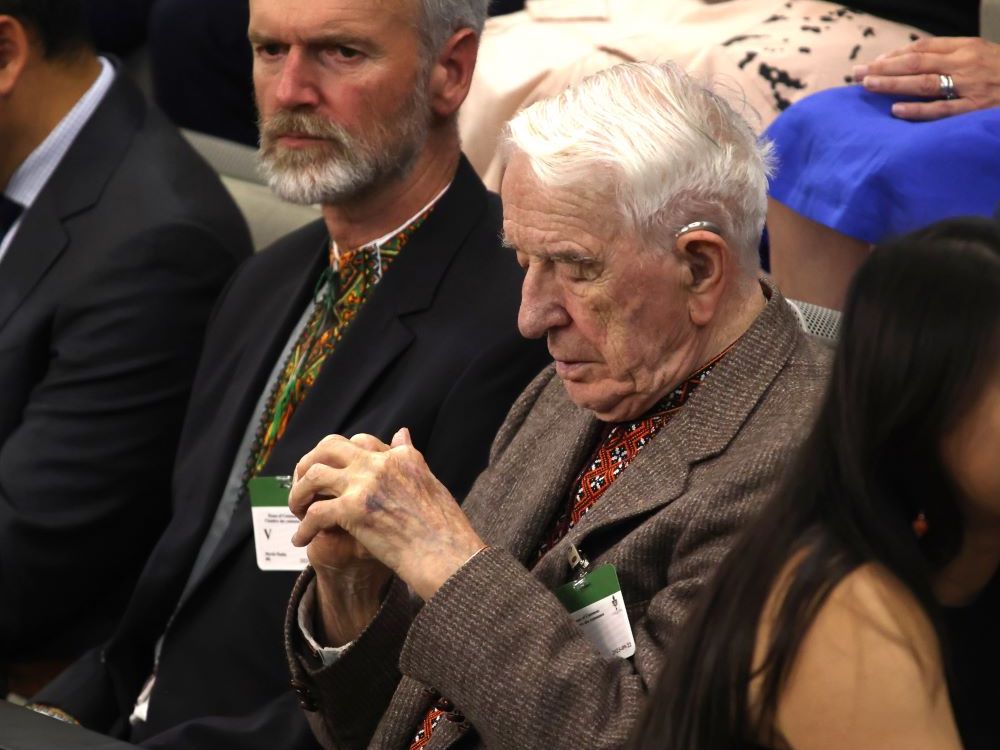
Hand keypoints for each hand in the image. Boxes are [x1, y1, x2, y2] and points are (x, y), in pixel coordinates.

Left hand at [289, 428, 484, 601]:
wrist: (449, 556)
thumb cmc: (445, 529)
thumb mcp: (430, 482)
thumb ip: (410, 457)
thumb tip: (401, 433)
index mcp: (400, 457)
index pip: (360, 442)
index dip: (340, 457)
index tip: (333, 473)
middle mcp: (380, 464)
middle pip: (328, 447)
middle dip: (309, 464)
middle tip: (303, 486)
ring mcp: (365, 485)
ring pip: (314, 475)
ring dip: (299, 493)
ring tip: (297, 511)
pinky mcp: (353, 510)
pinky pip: (315, 513)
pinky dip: (304, 528)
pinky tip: (302, 540)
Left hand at [852, 37, 999, 120]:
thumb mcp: (980, 55)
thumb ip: (948, 55)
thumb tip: (910, 60)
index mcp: (966, 48)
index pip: (922, 48)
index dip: (893, 56)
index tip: (871, 64)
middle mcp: (965, 64)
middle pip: (916, 63)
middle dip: (883, 68)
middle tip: (856, 74)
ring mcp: (969, 87)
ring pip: (924, 83)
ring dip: (893, 84)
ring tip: (868, 85)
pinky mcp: (974, 109)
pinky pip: (941, 110)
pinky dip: (917, 110)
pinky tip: (895, 110)